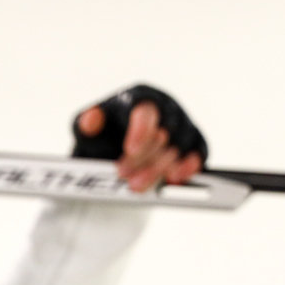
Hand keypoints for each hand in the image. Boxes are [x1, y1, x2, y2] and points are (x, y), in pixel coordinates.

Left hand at [77, 101, 202, 191]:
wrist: (115, 147)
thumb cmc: (104, 133)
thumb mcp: (88, 129)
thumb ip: (86, 124)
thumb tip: (90, 119)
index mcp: (141, 98)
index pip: (146, 112)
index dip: (141, 131)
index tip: (130, 150)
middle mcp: (166, 108)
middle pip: (164, 133)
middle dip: (144, 158)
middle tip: (124, 175)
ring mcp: (182, 125)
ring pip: (180, 147)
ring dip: (159, 169)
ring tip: (137, 186)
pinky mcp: (194, 142)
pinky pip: (199, 153)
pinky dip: (189, 167)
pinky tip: (174, 179)